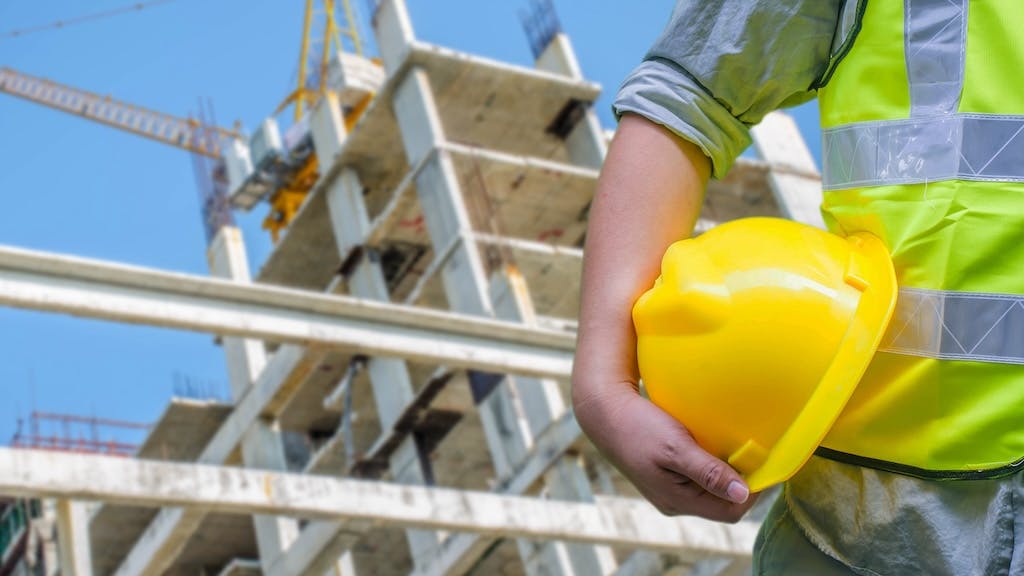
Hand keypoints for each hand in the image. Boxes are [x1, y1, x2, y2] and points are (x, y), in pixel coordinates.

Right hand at [575, 385, 756, 521]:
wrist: (604, 410)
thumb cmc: (637, 426)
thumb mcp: (676, 447)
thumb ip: (709, 472)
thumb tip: (742, 494)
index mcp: (678, 501)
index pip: (731, 511)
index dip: (753, 492)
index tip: (765, 464)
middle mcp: (675, 501)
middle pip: (722, 502)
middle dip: (741, 482)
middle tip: (752, 452)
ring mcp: (669, 488)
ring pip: (710, 488)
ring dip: (726, 471)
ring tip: (734, 446)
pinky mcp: (664, 473)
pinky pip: (697, 475)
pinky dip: (710, 462)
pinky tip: (711, 442)